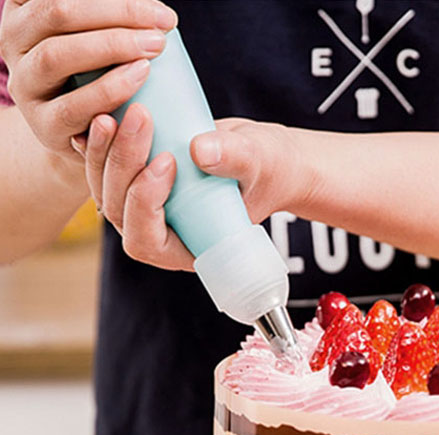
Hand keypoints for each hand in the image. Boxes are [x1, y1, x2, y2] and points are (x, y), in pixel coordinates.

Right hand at [0, 0, 176, 159]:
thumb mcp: (97, 36)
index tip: (153, 3)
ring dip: (110, 47)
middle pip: (57, 12)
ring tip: (154, 46)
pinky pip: (72, 107)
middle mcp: (14, 39)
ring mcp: (25, 83)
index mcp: (24, 9)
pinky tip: (140, 77)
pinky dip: (108, 90)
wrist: (88, 134)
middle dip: (116, 12)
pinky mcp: (45, 125)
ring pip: (56, 55)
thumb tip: (153, 6)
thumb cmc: (99, 74)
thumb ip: (108, 18)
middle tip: (162, 23)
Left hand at [83, 115, 311, 270]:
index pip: (147, 241)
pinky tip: (96, 113)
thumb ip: (234, 158)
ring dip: (104, 150)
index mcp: (189, 248)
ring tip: (116, 111)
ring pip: (104, 187)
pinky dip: (96, 142)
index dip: (146, 205)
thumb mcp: (260, 163)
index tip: (167, 162)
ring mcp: (143, 208)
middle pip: (119, 210)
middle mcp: (159, 233)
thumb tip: (200, 150)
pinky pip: (103, 167)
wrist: (264, 157)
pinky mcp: (135, 180)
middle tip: (141, 119)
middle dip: (124, 164)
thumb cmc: (271, 170)